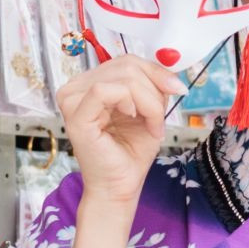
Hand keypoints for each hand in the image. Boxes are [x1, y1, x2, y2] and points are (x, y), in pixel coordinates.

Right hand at [59, 49, 175, 221]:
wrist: (121, 186)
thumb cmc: (131, 153)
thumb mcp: (150, 110)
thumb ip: (154, 85)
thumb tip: (170, 65)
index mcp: (91, 84)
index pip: (126, 61)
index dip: (155, 71)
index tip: (176, 89)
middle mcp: (76, 89)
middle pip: (126, 65)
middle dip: (154, 90)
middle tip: (160, 118)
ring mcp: (72, 101)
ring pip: (123, 78)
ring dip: (148, 102)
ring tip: (151, 126)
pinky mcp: (76, 116)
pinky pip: (106, 90)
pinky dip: (133, 103)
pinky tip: (133, 119)